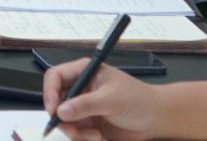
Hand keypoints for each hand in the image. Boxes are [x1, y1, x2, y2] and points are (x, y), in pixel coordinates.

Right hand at [40, 59, 159, 140]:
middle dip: (62, 118)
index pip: (55, 77)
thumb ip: (85, 105)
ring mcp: (84, 106)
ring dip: (75, 131)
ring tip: (93, 135)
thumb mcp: (111, 100)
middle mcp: (81, 88)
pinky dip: (83, 137)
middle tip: (72, 130)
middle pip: (56, 101)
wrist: (157, 119)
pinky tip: (98, 137)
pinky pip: (75, 131)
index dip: (49, 92)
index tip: (53, 110)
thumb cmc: (138, 100)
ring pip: (64, 119)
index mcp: (84, 72)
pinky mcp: (89, 122)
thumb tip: (61, 111)